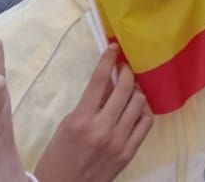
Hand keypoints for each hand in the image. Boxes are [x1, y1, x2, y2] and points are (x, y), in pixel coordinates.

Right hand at [35, 44, 152, 181]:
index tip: (114, 48)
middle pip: (124, 88)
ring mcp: (118, 141)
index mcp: (81, 120)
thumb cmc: (58, 156)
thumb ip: (89, 104)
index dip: (108, 60)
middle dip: (126, 73)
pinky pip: (146, 123)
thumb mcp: (67, 125)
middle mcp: (102, 128)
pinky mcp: (128, 152)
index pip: (99, 81)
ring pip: (139, 103)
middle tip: (125, 68)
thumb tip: (108, 83)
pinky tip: (137, 109)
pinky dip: (144, 111)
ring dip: (136, 91)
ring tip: (131, 89)